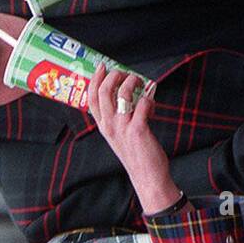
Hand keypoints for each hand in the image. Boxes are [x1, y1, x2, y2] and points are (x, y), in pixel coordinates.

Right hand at [86, 64, 179, 211]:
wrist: (147, 175)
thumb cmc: (137, 154)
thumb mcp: (121, 134)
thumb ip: (120, 116)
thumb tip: (131, 93)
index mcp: (103, 126)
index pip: (91, 98)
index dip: (95, 80)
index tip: (102, 67)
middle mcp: (109, 126)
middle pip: (103, 92)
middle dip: (114, 76)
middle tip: (125, 72)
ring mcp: (122, 128)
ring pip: (122, 94)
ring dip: (133, 82)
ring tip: (141, 82)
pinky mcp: (137, 130)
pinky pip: (142, 104)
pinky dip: (149, 100)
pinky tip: (152, 105)